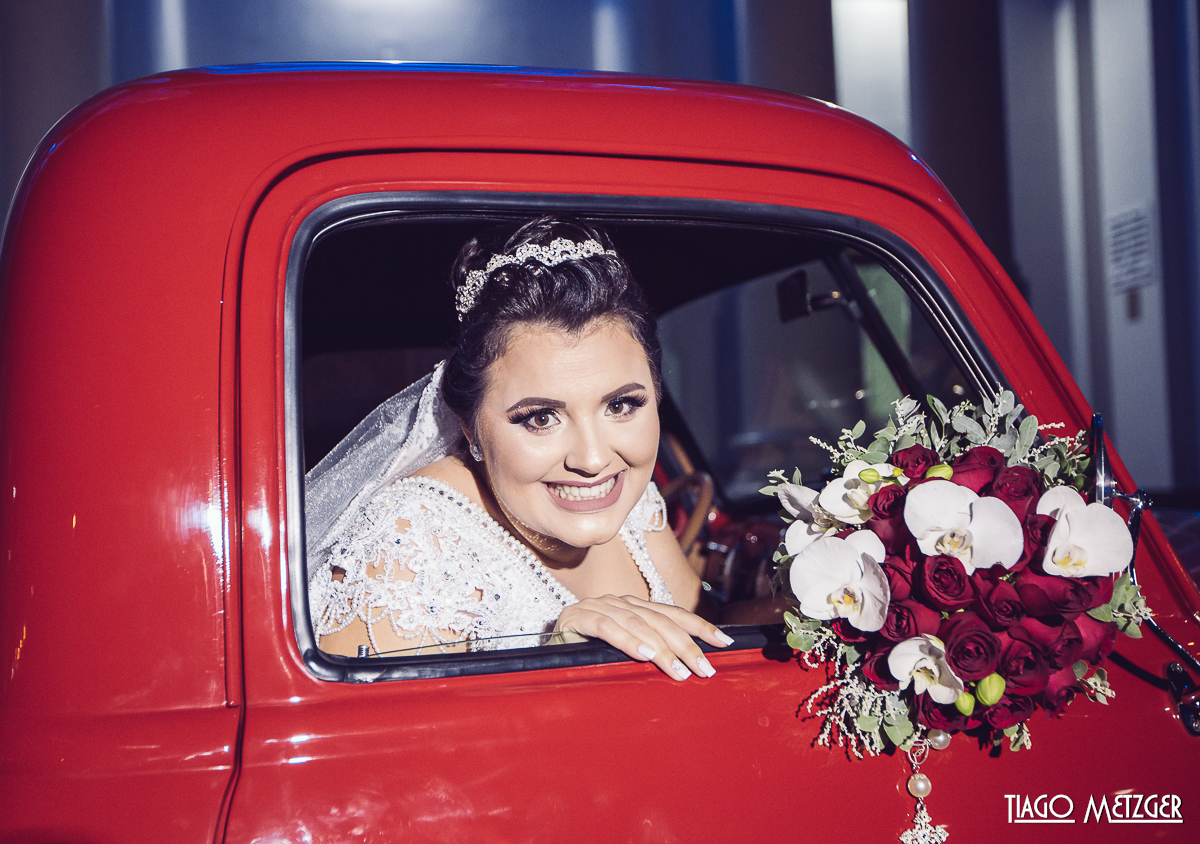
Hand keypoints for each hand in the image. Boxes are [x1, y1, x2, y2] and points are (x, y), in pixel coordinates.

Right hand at [554, 595, 734, 680]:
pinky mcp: (576, 618)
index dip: (699, 627)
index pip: (672, 614)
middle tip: (704, 669)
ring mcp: (596, 607)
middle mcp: (617, 601)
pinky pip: (607, 628)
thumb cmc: (588, 658)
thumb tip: (689, 666)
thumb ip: (651, 651)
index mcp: (632, 606)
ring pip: (638, 624)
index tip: (724, 642)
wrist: (545, 656)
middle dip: (686, 645)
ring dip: (661, 649)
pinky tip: (643, 654)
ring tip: (679, 670)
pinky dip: (627, 640)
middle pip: (660, 620)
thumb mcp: (625, 653)